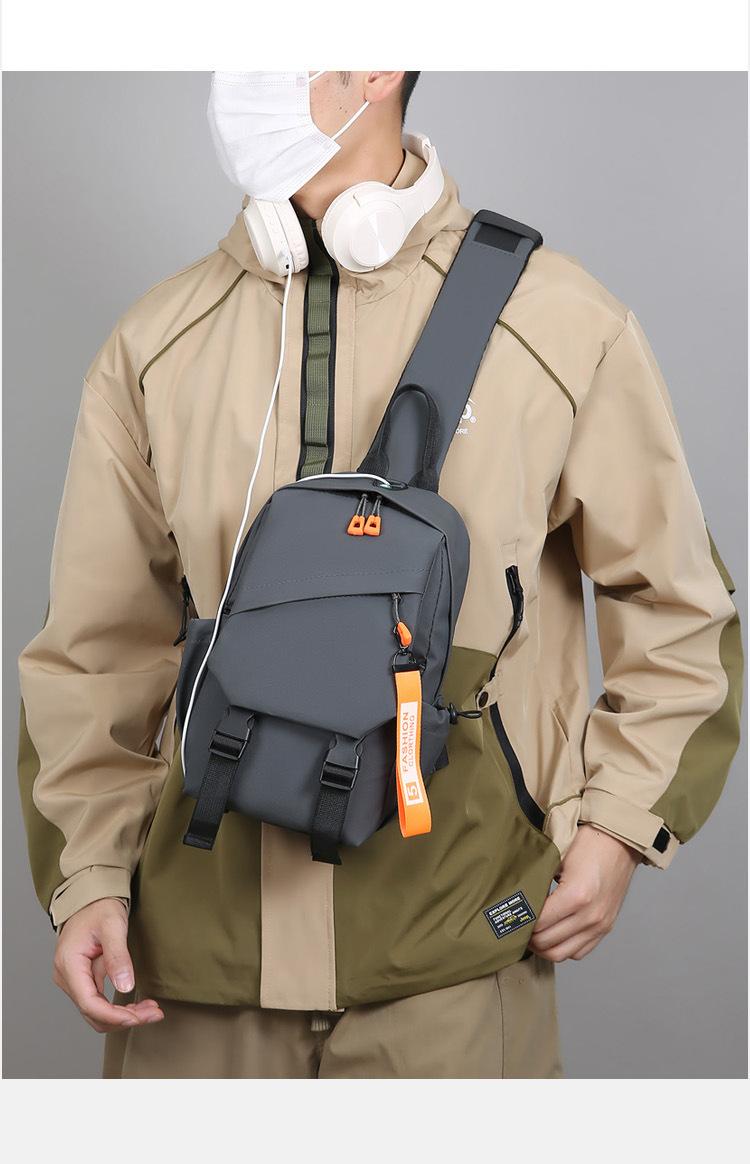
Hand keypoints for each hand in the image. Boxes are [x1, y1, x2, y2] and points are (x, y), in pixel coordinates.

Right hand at [53, 897, 163, 1032]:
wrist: (92, 898)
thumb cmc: (99, 907)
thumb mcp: (113, 926)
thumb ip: (118, 956)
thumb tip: (125, 987)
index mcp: (69, 964)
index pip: (89, 1003)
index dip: (114, 1016)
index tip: (138, 1018)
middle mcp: (66, 977)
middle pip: (93, 1012)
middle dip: (123, 1019)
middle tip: (154, 1014)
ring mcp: (73, 980)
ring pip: (97, 1012)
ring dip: (123, 1015)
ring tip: (151, 1011)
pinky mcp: (83, 980)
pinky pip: (100, 1001)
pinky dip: (119, 1007)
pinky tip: (140, 1005)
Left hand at [529, 824, 639, 962]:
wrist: (620, 841)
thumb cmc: (590, 843)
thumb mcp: (557, 857)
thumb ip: (538, 882)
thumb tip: (517, 900)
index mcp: (577, 896)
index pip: (538, 924)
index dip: (520, 922)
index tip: (510, 915)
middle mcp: (591, 915)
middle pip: (547, 944)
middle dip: (528, 937)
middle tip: (517, 925)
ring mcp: (600, 924)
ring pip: (562, 954)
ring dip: (543, 947)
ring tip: (531, 933)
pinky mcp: (606, 927)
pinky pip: (579, 951)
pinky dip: (563, 947)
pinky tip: (552, 934)